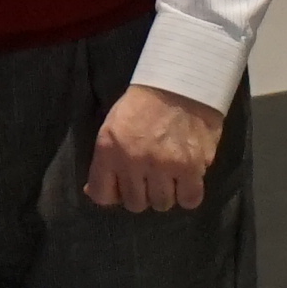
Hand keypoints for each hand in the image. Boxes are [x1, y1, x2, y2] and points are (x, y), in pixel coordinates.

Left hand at [85, 85, 224, 215]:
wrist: (180, 83)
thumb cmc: (142, 105)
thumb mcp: (111, 127)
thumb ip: (103, 162)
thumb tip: (93, 192)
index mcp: (109, 149)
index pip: (103, 195)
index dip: (113, 194)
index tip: (122, 187)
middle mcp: (134, 161)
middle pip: (135, 203)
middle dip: (141, 193)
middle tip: (149, 177)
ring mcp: (164, 166)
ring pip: (162, 204)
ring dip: (165, 194)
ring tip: (169, 176)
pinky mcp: (192, 167)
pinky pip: (189, 200)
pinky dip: (188, 194)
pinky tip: (186, 180)